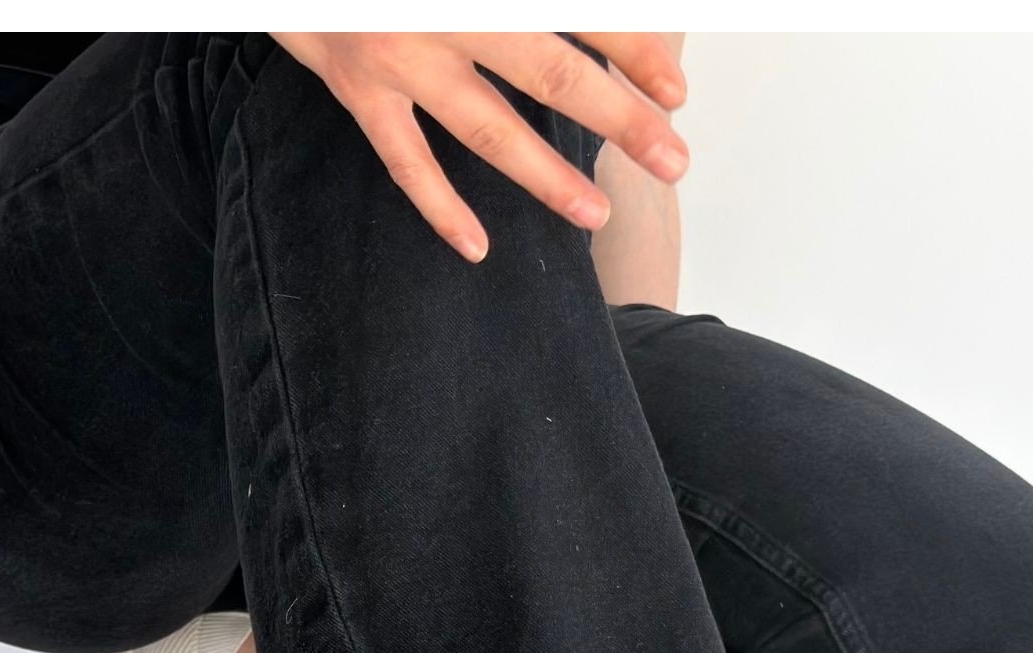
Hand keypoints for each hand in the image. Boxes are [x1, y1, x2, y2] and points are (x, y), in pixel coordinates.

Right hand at [269, 32, 687, 260]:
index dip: (633, 51)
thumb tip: (584, 21)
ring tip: (594, 212)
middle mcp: (446, 15)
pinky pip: (406, 161)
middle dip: (619, 120)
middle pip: (552, 74)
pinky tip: (477, 247)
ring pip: (488, 128)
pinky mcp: (357, 89)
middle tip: (672, 158)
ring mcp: (400, 57)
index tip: (676, 90)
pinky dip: (441, 208)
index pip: (578, 13)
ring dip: (547, 176)